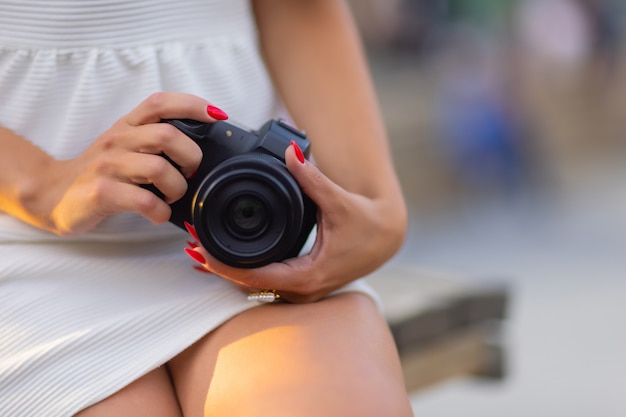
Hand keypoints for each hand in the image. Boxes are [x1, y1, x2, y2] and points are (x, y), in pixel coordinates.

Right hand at [32, 92, 227, 234]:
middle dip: (191, 157)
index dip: (192, 104)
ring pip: (159, 169)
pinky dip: (161, 212)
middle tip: (189, 173)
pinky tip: (158, 214)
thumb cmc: (103, 172)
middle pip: (167, 135)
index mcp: (127, 125)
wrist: (54, 194)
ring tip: (171, 197)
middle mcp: (118, 140)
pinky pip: (144, 202)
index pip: (160, 102)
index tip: (217, 115)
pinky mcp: (102, 192)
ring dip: (177, 188)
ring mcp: (108, 166)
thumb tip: (202, 147)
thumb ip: (157, 139)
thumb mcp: (126, 146)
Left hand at [185, 142, 406, 302]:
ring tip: (200, 250)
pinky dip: (243, 272)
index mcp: (309, 276)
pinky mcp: (302, 286)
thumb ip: (311, 177)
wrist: (385, 237)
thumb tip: (290, 151)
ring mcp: (303, 292)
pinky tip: (226, 259)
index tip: (200, 250)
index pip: (255, 278)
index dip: (224, 266)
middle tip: (191, 244)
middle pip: (249, 286)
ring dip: (228, 271)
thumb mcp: (339, 201)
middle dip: (218, 267)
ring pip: (256, 288)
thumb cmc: (366, 223)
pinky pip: (265, 284)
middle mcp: (303, 291)